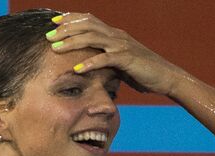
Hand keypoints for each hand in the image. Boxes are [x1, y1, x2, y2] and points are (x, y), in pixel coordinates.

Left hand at [47, 12, 184, 95]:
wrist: (166, 77)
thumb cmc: (143, 72)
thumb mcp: (121, 62)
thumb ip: (106, 58)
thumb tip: (91, 63)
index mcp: (114, 34)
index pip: (89, 20)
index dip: (71, 19)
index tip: (53, 22)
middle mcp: (117, 36)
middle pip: (87, 26)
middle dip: (65, 29)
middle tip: (48, 35)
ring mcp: (122, 46)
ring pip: (92, 38)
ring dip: (72, 42)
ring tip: (55, 48)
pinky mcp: (128, 60)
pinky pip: (105, 59)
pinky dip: (90, 64)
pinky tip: (77, 70)